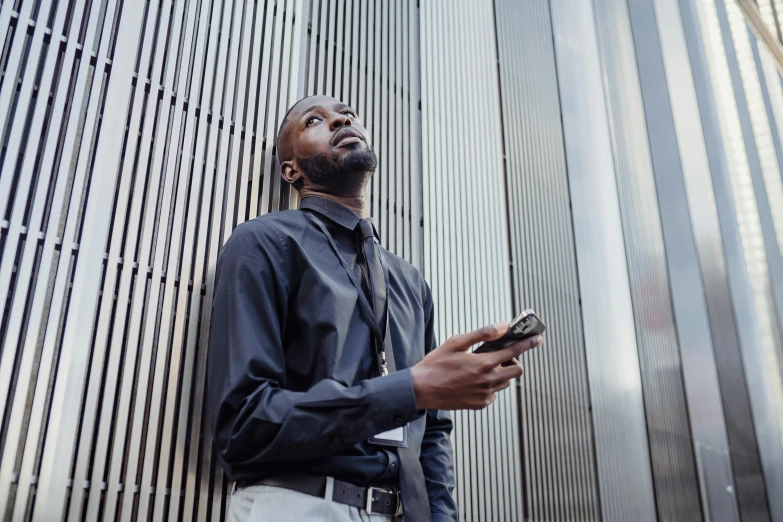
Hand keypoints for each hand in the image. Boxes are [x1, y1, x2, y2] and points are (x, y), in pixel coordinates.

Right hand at [411, 323, 543, 410]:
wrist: (421, 389)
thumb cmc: (436, 364)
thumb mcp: (456, 342)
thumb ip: (482, 334)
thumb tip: (502, 326)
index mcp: (484, 363)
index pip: (515, 351)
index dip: (529, 343)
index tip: (538, 338)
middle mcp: (488, 380)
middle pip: (517, 370)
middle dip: (514, 360)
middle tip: (501, 355)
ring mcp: (485, 394)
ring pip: (505, 382)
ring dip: (501, 372)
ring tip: (483, 366)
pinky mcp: (479, 404)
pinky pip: (494, 393)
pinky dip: (490, 385)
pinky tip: (474, 380)